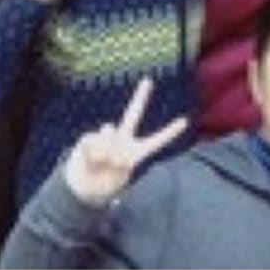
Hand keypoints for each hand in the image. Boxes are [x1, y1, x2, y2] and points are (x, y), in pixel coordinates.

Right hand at [62, 77, 189, 206]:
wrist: (83, 189)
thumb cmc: (105, 183)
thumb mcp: (117, 174)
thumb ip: (115, 154)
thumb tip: (106, 132)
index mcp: (136, 152)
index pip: (156, 141)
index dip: (170, 132)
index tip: (185, 121)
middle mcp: (123, 140)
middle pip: (132, 116)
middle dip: (140, 98)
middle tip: (148, 80)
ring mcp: (105, 138)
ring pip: (108, 134)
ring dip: (104, 152)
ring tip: (100, 164)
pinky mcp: (88, 139)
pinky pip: (92, 143)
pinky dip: (91, 154)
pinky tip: (90, 161)